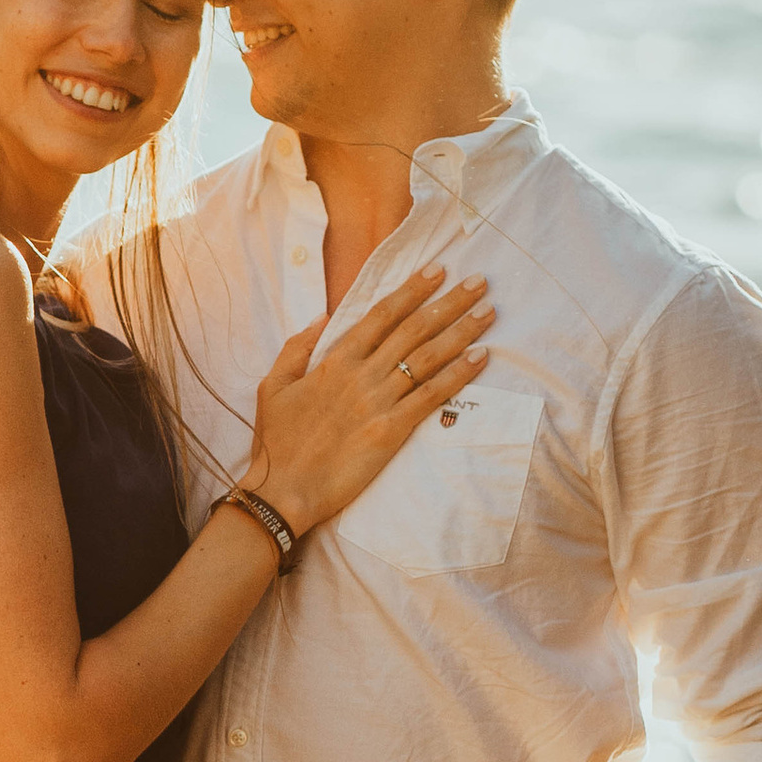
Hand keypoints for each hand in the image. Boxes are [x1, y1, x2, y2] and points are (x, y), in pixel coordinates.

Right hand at [244, 269, 494, 538]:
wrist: (283, 490)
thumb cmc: (276, 442)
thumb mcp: (273, 386)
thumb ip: (297, 347)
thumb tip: (322, 317)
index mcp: (334, 360)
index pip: (381, 315)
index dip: (412, 290)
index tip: (438, 271)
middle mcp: (361, 374)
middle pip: (414, 328)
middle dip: (450, 302)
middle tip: (479, 282)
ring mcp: (378, 402)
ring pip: (428, 357)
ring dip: (462, 331)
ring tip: (488, 311)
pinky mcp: (391, 431)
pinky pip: (431, 397)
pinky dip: (458, 375)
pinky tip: (480, 357)